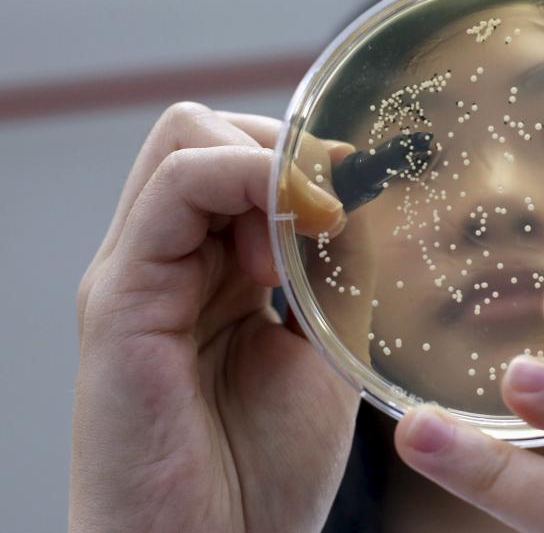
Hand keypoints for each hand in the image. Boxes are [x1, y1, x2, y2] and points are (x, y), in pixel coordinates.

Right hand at [71, 103, 360, 531]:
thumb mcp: (324, 351)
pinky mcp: (119, 298)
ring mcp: (137, 272)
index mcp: (209, 270)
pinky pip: (176, 191)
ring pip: (186, 139)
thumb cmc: (261, 470)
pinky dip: (247, 182)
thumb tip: (360, 199)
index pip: (239, 157)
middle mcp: (166, 259)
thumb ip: (335, 276)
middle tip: (335, 205)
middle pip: (205, 131)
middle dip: (282, 146)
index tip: (365, 185)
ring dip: (270, 163)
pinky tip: (293, 242)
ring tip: (313, 232)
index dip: (305, 156)